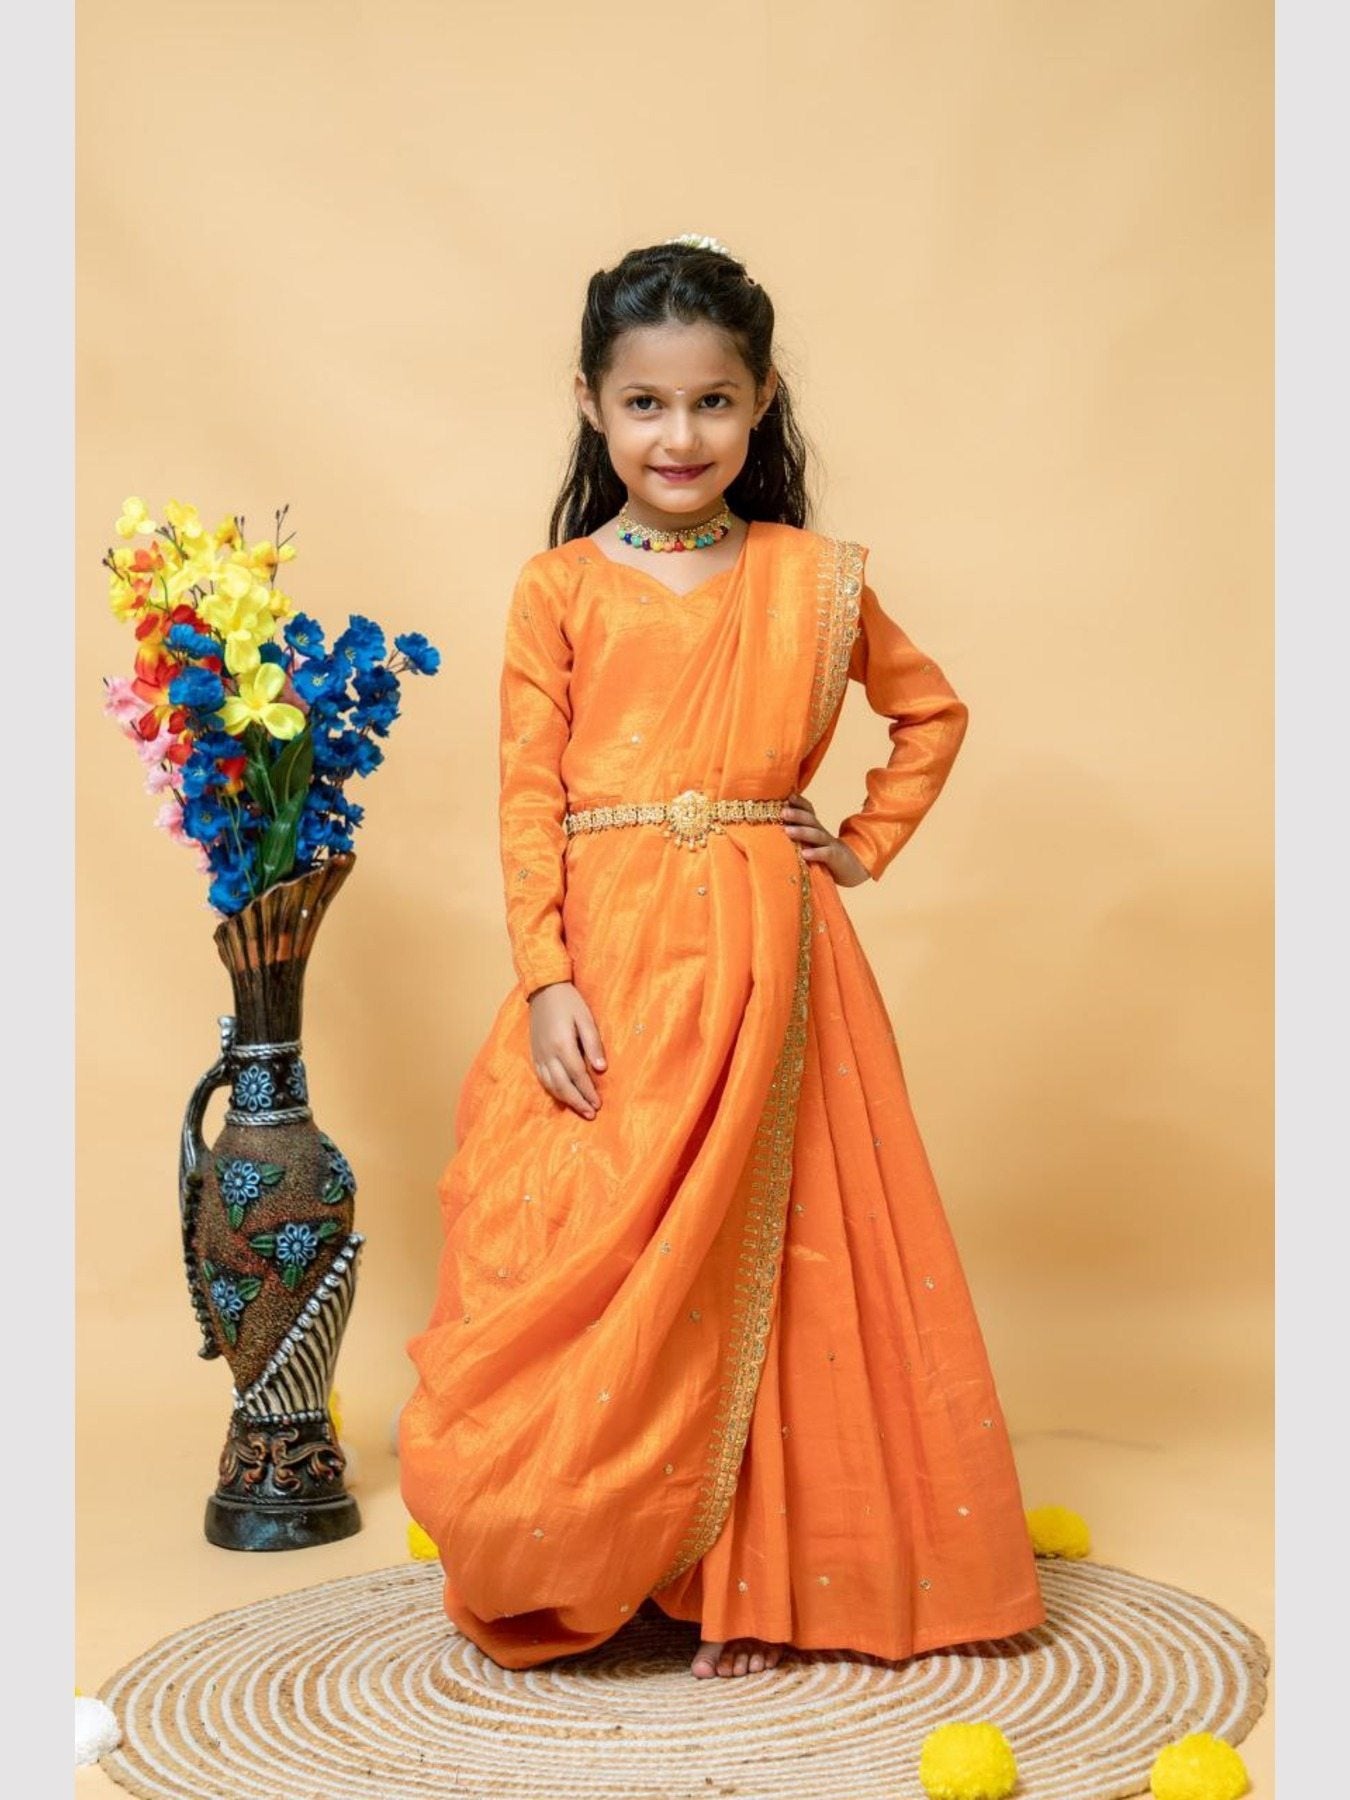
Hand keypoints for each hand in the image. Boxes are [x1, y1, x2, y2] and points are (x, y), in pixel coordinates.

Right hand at [527, 981, 606, 1119]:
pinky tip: (562, 1097)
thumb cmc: (569, 1002)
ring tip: (580, 1110)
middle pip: (563, 1085)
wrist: (544, 989)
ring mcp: (539, 1055)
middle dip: (578, 1102)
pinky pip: (542, 1078)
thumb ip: (593, 1044)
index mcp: (562, 1044)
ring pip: (551, 1085)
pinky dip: (553, 1091)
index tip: (598, 1104)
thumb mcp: (586, 1018)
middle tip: (591, 1114)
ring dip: (566, 1100)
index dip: (588, 1091)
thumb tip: (600, 1068)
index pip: (578, 1075)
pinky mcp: (534, 1054)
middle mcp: (548, 1053)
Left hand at [780, 790, 870, 886]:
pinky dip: (815, 853)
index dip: (800, 803)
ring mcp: (830, 845)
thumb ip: (799, 836)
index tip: (788, 797)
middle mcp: (823, 834)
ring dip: (802, 832)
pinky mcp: (836, 858)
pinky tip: (804, 854)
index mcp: (817, 829)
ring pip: (817, 835)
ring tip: (787, 831)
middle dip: (797, 814)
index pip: (809, 811)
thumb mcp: (813, 844)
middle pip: (811, 820)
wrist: (852, 870)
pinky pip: (826, 854)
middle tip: (783, 812)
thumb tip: (777, 828)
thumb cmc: (825, 857)